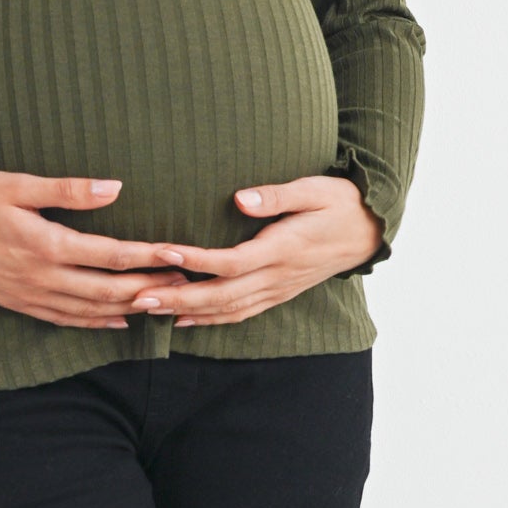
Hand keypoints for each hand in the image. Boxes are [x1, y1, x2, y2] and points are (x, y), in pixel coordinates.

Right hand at [0, 171, 192, 328]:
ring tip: (163, 301)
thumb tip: (115, 188)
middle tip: (186, 281)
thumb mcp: (16, 183)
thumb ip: (67, 190)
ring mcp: (29, 295)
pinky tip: (118, 321)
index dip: (149, 256)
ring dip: (129, 307)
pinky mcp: (18, 302)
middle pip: (109, 290)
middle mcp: (41, 277)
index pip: (111, 255)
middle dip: (150, 286)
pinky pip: (65, 319)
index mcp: (45, 245)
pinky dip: (95, 322)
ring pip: (90, 310)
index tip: (180, 253)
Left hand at [132, 175, 382, 325]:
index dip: (196, 259)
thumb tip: (240, 199)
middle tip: (138, 296)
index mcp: (283, 249)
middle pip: (222, 294)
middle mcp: (277, 276)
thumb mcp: (314, 188)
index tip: (163, 251)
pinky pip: (240, 313)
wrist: (369, 231)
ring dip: (187, 311)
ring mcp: (278, 289)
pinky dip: (210, 319)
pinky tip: (183, 319)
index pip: (232, 261)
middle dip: (178, 297)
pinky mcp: (278, 293)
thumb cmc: (340, 202)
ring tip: (149, 309)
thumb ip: (277, 195)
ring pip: (228, 309)